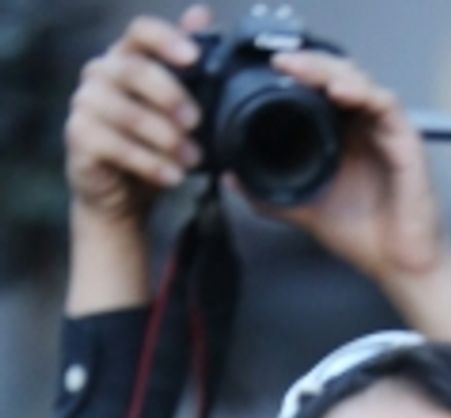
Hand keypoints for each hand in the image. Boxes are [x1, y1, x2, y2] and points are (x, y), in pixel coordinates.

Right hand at [66, 9, 208, 224]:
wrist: (122, 195)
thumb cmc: (151, 146)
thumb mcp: (176, 108)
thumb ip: (187, 66)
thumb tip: (202, 14)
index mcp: (125, 57)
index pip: (141, 31)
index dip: (166, 39)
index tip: (194, 57)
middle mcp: (100, 73)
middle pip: (134, 70)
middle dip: (170, 96)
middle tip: (197, 122)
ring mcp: (84, 103)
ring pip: (126, 112)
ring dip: (165, 138)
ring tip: (192, 159)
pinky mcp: (78, 136)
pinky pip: (116, 145)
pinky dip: (150, 163)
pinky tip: (173, 176)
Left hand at [260, 50, 450, 299]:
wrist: (399, 268)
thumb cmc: (365, 237)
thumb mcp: (306, 209)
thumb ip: (270, 193)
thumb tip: (231, 178)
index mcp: (345, 136)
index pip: (323, 88)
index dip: (299, 73)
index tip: (271, 68)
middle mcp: (366, 128)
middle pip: (341, 74)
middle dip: (311, 62)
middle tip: (282, 61)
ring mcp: (387, 132)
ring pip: (362, 82)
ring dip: (332, 70)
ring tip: (305, 69)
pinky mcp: (407, 143)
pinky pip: (386, 106)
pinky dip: (363, 93)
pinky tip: (340, 91)